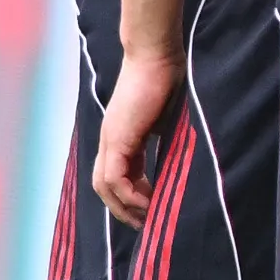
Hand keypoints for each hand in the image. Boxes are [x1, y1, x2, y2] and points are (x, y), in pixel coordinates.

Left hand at [93, 44, 181, 224]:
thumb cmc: (167, 79)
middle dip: (122, 209)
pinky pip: (115, 178)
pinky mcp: (117, 138)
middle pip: (103, 187)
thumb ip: (163, 140)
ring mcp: (110, 138)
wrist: (157, 55)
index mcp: (121, 136)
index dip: (129, 197)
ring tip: (148, 216)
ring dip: (124, 206)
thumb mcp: (166, 120)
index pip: (115, 177)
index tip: (149, 210)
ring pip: (104, 186)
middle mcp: (110, 140)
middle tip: (144, 224)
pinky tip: (148, 200)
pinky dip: (129, 194)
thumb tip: (176, 162)